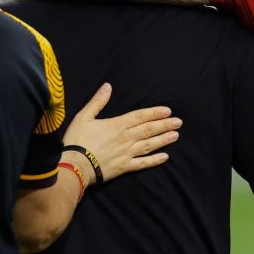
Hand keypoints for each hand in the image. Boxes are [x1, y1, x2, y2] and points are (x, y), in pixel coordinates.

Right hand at [63, 83, 180, 182]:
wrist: (75, 165)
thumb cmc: (77, 140)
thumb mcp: (83, 117)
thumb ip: (97, 102)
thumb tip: (107, 86)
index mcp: (117, 125)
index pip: (140, 116)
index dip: (154, 113)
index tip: (168, 111)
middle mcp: (126, 138)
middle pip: (149, 130)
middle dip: (165, 125)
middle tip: (179, 122)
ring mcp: (127, 153)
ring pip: (149, 145)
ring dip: (164, 140)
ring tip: (176, 135)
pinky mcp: (124, 167)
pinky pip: (143, 164)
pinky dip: (154, 160)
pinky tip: (165, 157)